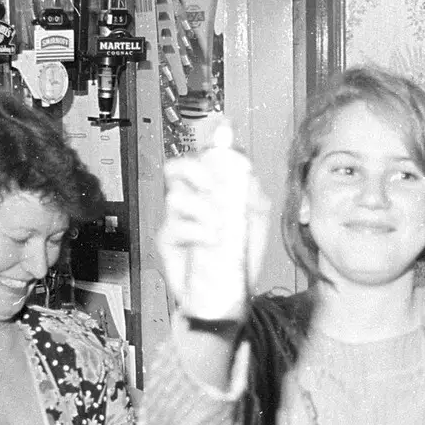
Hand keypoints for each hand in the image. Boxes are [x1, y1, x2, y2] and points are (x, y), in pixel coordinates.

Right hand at [156, 120, 271, 322]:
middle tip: (212, 184)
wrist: (230, 294)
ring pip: (175, 196)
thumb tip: (247, 175)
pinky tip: (211, 239)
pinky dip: (196, 230)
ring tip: (219, 225)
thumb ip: (253, 196)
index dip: (213, 141)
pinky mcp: (168, 242)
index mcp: (213, 189)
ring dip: (201, 208)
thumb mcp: (256, 222)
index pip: (208, 157)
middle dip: (194, 169)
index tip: (223, 130)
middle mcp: (192, 199)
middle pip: (178, 167)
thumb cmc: (240, 256)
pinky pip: (174, 227)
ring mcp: (178, 220)